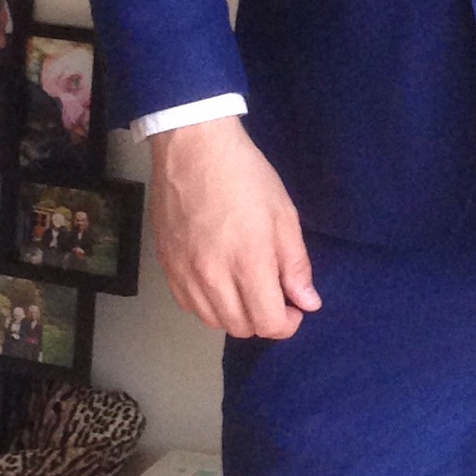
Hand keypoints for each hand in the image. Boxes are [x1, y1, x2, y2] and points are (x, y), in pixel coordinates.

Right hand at [148, 115, 319, 338]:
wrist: (193, 148)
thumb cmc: (245, 176)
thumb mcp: (284, 216)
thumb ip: (296, 265)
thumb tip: (308, 303)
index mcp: (249, 262)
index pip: (268, 323)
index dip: (287, 325)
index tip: (294, 309)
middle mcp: (213, 276)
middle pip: (241, 327)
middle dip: (263, 320)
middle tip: (273, 296)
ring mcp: (185, 273)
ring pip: (213, 321)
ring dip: (235, 315)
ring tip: (246, 289)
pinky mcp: (167, 265)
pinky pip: (189, 305)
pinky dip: (208, 305)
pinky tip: (219, 284)